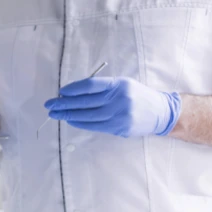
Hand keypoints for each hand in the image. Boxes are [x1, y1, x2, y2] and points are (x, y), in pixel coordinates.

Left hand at [44, 77, 181, 137]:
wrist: (161, 112)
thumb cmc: (137, 95)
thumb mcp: (122, 84)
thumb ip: (101, 87)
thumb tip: (73, 93)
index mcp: (118, 84)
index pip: (90, 86)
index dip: (73, 89)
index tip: (61, 92)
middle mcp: (119, 99)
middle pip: (85, 101)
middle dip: (64, 103)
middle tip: (50, 105)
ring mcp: (119, 115)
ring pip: (87, 115)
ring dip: (68, 115)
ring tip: (56, 113)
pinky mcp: (119, 127)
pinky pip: (94, 126)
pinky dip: (80, 123)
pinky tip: (70, 120)